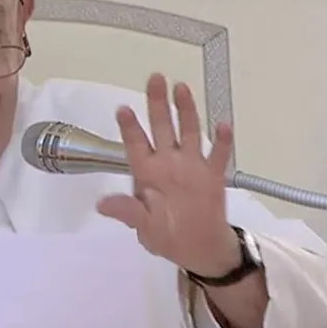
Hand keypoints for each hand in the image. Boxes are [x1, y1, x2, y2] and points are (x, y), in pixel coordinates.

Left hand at [97, 73, 241, 276]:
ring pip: (188, 132)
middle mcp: (168, 163)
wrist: (200, 249)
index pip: (136, 145)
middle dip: (158, 103)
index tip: (123, 109)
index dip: (130, 128)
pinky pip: (218, 155)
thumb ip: (128, 212)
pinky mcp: (213, 175)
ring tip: (182, 88)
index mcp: (148, 174)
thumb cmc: (167, 236)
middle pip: (162, 128)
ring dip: (186, 111)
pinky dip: (222, 141)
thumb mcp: (144, 229)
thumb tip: (102, 205)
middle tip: (155, 78)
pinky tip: (224, 126)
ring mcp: (192, 167)